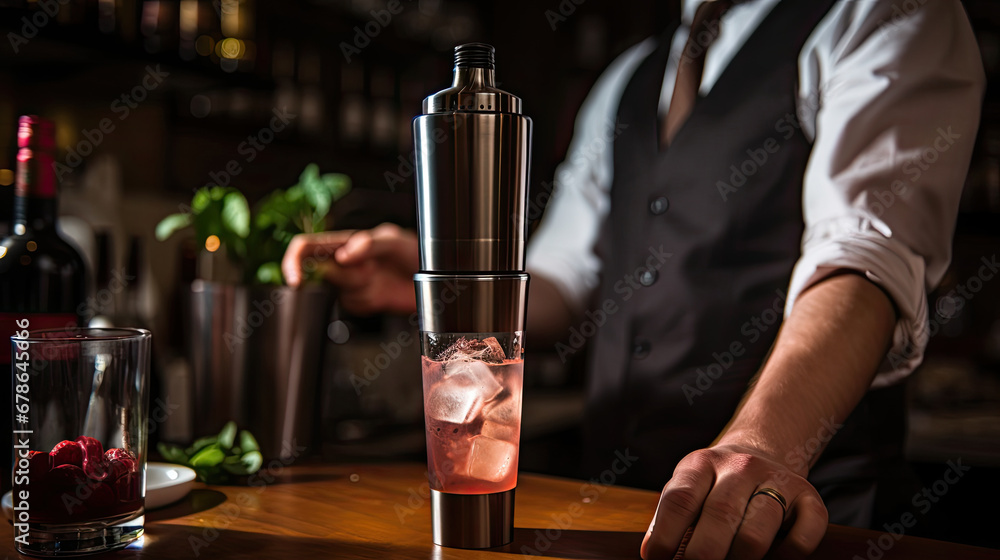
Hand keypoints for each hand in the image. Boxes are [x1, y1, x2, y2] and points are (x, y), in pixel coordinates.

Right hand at [281, 222, 418, 314]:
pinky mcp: (362, 300)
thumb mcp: (396, 241)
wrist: (434, 277)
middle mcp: (344, 261)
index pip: (306, 247)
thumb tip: (345, 253)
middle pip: (322, 275)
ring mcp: (352, 282)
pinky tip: (382, 292)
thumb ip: (371, 244)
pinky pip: (354, 306)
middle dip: (346, 278)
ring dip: (362, 290)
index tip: (296, 281)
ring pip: (340, 294)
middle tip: (371, 271)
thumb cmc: (416, 251)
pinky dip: (368, 302)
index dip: (293, 262)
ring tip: (381, 278)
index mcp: (346, 241)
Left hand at [640, 444, 827, 559]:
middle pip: (721, 514)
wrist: (760, 452)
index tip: (655, 559)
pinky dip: (785, 557)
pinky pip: (802, 537)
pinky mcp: (809, 498)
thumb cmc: (714, 484)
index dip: (665, 535)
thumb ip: (673, 517)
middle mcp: (741, 466)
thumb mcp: (689, 487)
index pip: (681, 499)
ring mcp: (778, 480)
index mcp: (703, 463)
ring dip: (741, 559)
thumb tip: (655, 555)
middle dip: (703, 554)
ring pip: (759, 530)